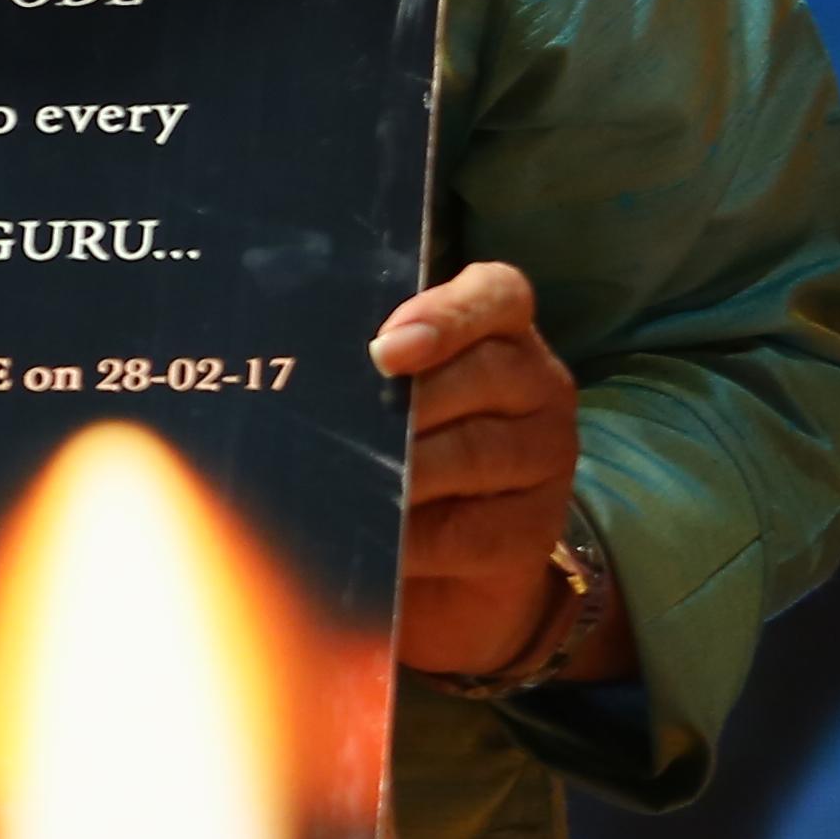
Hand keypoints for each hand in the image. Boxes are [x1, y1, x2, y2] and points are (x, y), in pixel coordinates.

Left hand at [374, 262, 624, 684]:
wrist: (435, 542)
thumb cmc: (387, 433)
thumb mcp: (374, 384)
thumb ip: (355, 358)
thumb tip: (293, 355)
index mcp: (498, 328)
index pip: (499, 296)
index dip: (447, 316)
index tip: (386, 350)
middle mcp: (537, 383)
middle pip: (486, 374)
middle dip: (408, 403)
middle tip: (345, 424)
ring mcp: (547, 454)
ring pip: (478, 451)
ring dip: (406, 469)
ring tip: (347, 482)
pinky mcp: (536, 525)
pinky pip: (476, 528)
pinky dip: (418, 535)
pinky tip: (378, 539)